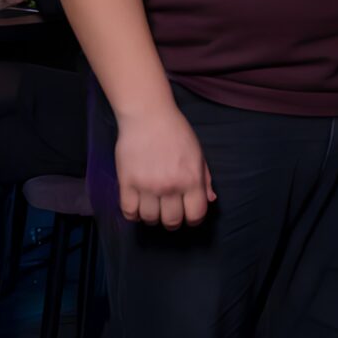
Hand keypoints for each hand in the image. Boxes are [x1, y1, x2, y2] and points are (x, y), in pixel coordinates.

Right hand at [115, 103, 214, 227]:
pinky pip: (129, 211)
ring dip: (152, 218)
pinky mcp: (127, 182)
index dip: (193, 220)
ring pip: (149, 219)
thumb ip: (204, 179)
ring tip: (152, 208)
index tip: (188, 216)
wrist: (148, 116)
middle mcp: (171, 186)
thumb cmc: (176, 132)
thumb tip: (210, 200)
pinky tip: (137, 206)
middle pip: (171, 221)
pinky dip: (133, 214)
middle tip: (168, 214)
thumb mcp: (198, 154)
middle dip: (172, 222)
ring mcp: (147, 186)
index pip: (195, 215)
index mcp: (192, 179)